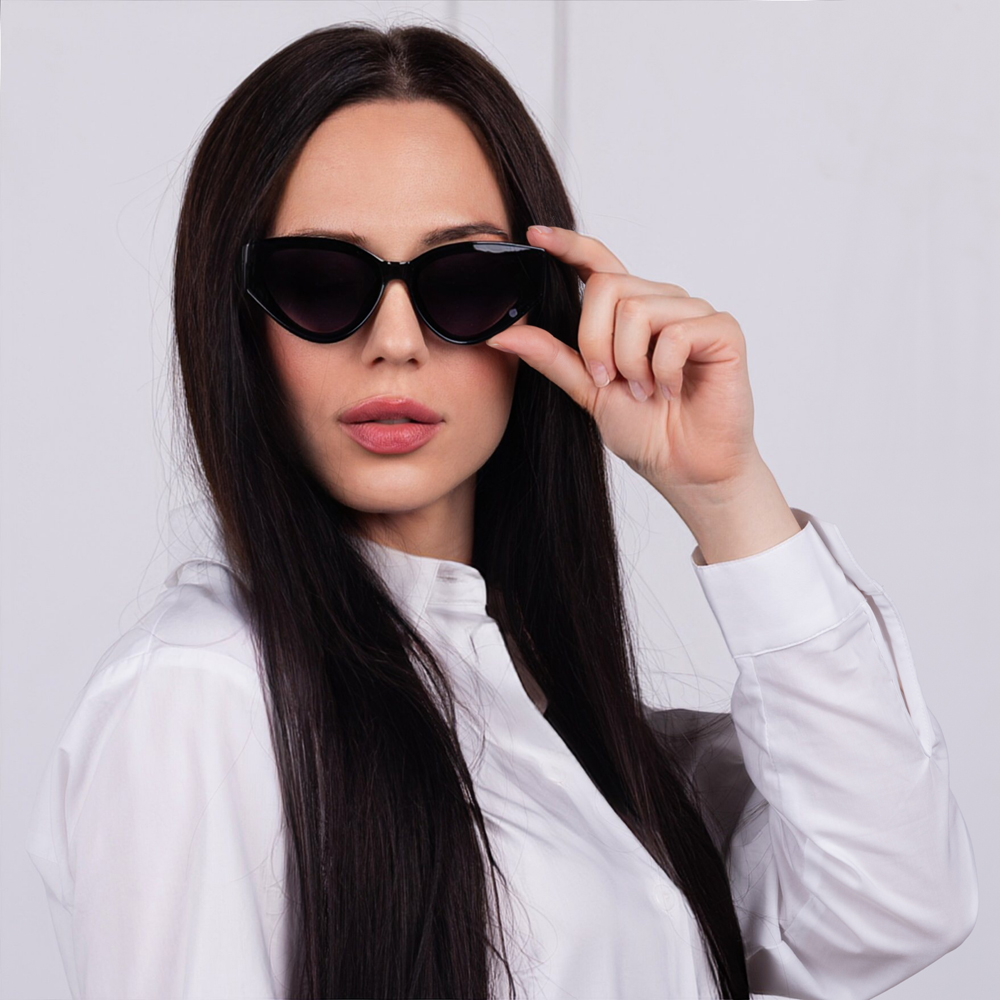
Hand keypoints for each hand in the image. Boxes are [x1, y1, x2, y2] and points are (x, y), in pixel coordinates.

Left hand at [486, 225, 763, 500]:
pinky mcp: (723, 330)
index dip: (568, 245)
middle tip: (611, 381)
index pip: (598, 263)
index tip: (535, 234)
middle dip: (596, 342)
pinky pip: (674, 333)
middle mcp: (662, 302)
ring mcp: (695, 313)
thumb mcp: (588, 390)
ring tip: (646, 391)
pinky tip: (671, 391)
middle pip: (609, 286)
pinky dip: (663, 370)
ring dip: (631, 362)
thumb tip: (502, 334)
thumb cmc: (646, 430)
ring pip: (638, 309)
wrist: (686, 469)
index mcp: (629, 312)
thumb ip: (552, 358)